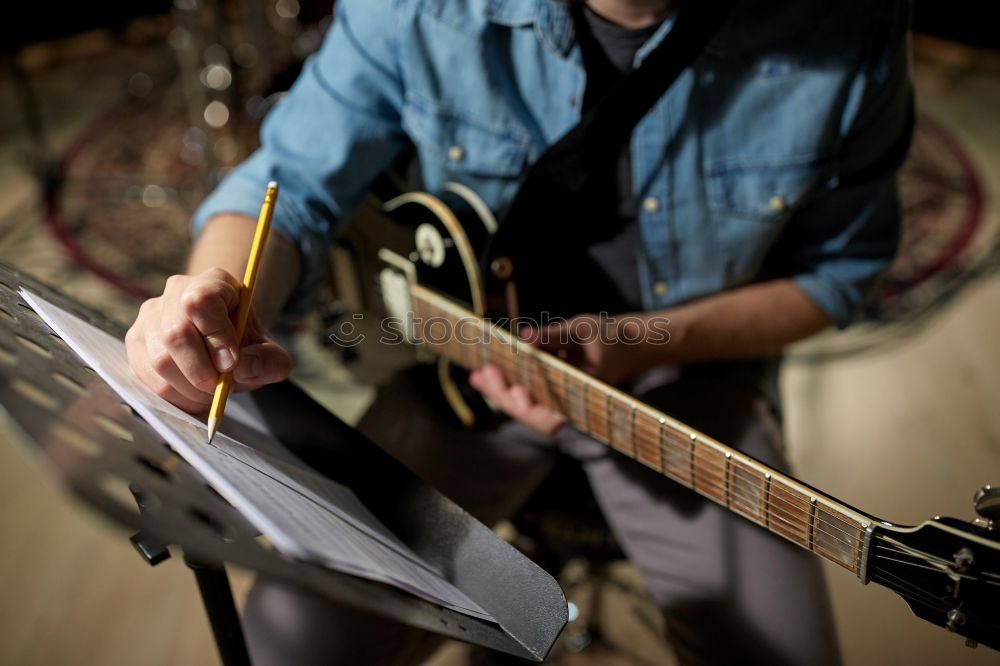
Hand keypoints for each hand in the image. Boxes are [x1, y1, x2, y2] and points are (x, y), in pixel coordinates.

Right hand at [125, 267, 292, 412]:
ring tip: (209, 392)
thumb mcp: (267, 350)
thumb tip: (245, 368)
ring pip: (159, 359)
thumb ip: (269, 360)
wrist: (221, 342)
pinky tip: (191, 395)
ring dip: (188, 388)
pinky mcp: (135, 341)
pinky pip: (146, 376)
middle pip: (176, 333)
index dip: (216, 336)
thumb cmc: (243, 344)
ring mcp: (150, 315)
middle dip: (201, 372)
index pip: (201, 302)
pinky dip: (172, 395)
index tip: (231, 363)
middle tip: (220, 387)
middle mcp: (176, 292)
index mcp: (213, 282)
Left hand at [468, 312, 668, 435]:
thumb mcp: (584, 330)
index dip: (527, 408)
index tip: (515, 389)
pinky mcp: (553, 391)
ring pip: (525, 408)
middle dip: (503, 396)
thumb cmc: (612, 338)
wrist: (631, 344)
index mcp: (582, 397)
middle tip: (483, 373)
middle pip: (530, 415)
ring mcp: (560, 400)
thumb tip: (525, 337)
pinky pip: (527, 394)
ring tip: (478, 375)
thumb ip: (554, 336)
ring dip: (500, 393)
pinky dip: (508, 384)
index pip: (549, 416)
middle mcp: (569, 405)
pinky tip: (490, 371)